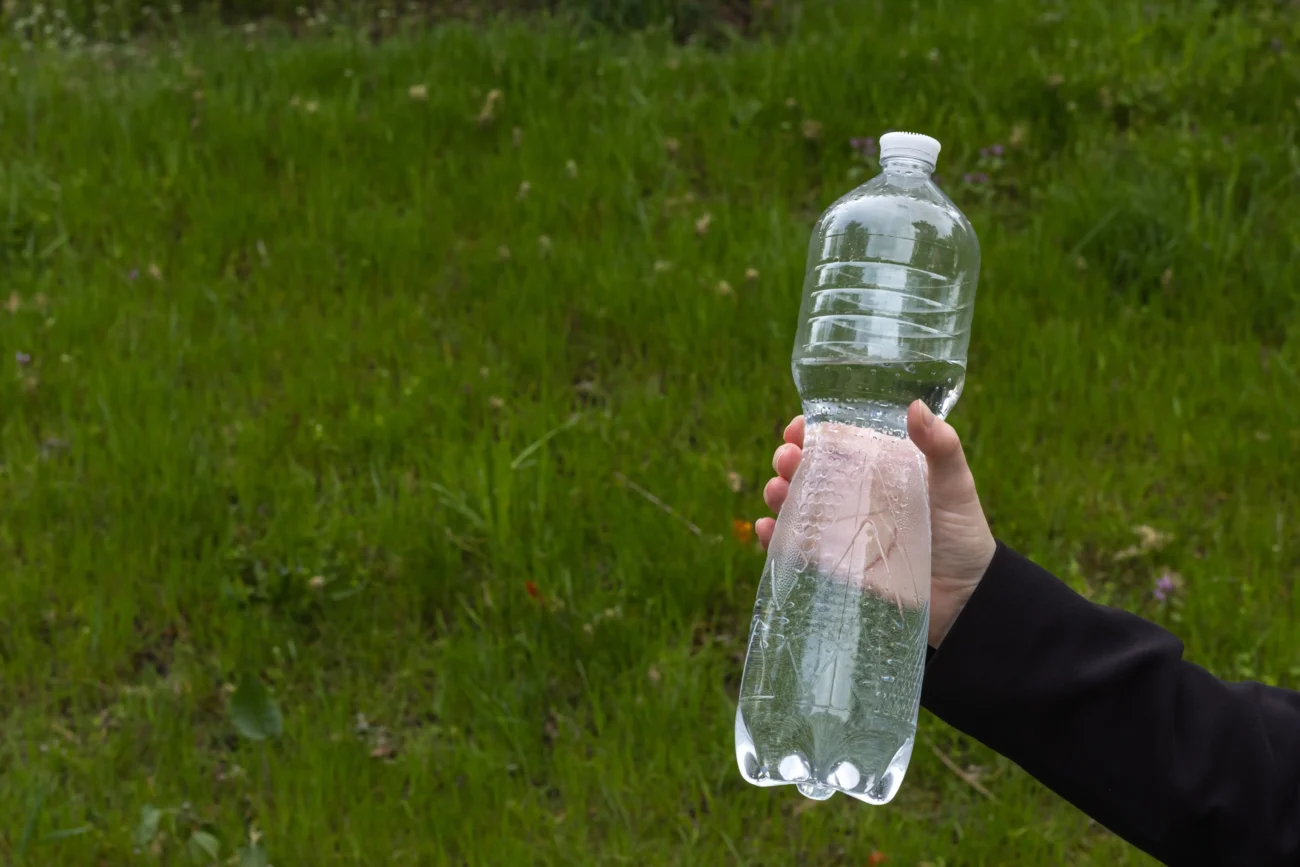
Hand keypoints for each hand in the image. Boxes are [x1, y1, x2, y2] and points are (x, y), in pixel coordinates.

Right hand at [755, 400, 996, 647]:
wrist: (965, 597)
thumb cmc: (962, 533)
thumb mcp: (954, 484)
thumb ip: (941, 446)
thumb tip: (915, 406)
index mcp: (877, 469)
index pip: (835, 443)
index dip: (811, 432)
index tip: (798, 428)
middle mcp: (853, 496)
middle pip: (807, 471)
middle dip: (788, 460)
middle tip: (788, 459)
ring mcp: (841, 530)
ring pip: (795, 505)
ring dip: (777, 493)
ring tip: (777, 491)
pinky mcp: (834, 564)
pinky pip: (796, 547)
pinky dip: (774, 537)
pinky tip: (767, 529)